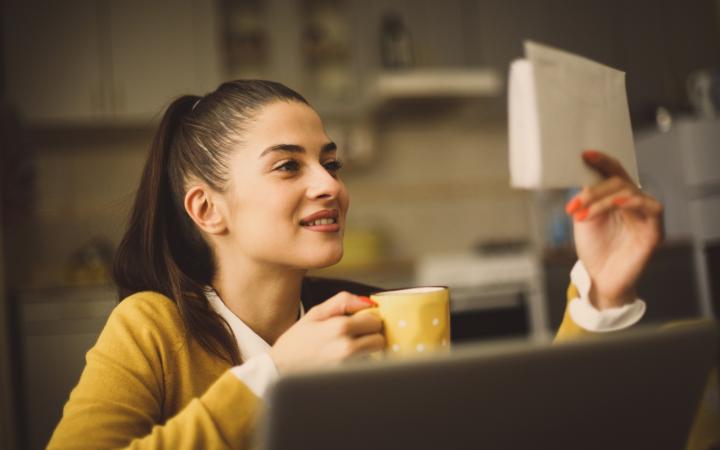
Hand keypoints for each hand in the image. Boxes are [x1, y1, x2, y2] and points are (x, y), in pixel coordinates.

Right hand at [269, 292, 384, 373]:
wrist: (279, 369)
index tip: (359, 322)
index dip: (368, 319)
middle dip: (371, 336)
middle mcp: (347, 348)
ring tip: (347, 350)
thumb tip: (367, 302)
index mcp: (340, 327)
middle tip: (355, 336)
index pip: (375, 321)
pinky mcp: (347, 379)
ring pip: (374, 356)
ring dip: (366, 352)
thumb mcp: (316, 313)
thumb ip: (343, 301)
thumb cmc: (296, 342)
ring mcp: (348, 367)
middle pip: (380, 339)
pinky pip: (365, 370)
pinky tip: (343, 362)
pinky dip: (359, 365)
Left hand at [565, 150, 662, 309]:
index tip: (584, 155)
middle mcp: (634, 203)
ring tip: (584, 213)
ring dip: (604, 200)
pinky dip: (635, 202)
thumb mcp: (584, 216)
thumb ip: (585, 196)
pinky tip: (618, 204)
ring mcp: (646, 216)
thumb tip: (579, 173)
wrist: (599, 278)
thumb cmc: (594, 248)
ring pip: (630, 193)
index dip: (601, 161)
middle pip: (619, 182)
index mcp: (617, 197)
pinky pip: (653, 209)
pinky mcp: (655, 231)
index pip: (614, 171)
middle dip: (594, 191)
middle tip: (575, 205)